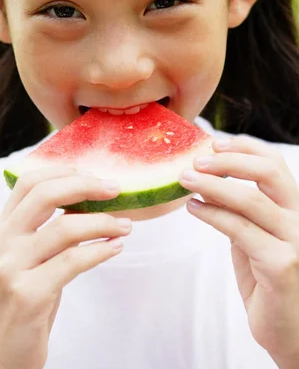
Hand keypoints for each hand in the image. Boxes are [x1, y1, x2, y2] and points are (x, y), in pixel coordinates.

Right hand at [0, 166, 131, 368]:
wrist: (3, 355)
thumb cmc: (25, 301)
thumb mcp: (29, 259)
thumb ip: (47, 229)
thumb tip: (89, 199)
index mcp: (1, 230)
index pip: (27, 182)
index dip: (62, 171)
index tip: (93, 174)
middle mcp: (1, 244)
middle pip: (44, 194)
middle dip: (85, 186)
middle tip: (116, 189)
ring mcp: (11, 268)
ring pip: (64, 227)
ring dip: (102, 222)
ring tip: (125, 225)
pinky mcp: (28, 294)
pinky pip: (73, 261)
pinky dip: (99, 250)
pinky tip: (114, 247)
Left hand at [179, 136, 298, 367]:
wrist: (288, 329)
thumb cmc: (266, 279)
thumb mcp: (251, 235)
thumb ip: (237, 209)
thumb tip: (206, 179)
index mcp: (293, 207)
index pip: (275, 163)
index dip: (244, 146)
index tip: (213, 141)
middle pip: (269, 172)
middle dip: (229, 160)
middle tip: (196, 160)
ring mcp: (294, 241)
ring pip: (251, 199)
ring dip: (212, 185)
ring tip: (184, 179)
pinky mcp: (281, 265)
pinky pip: (240, 230)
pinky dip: (212, 214)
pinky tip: (193, 208)